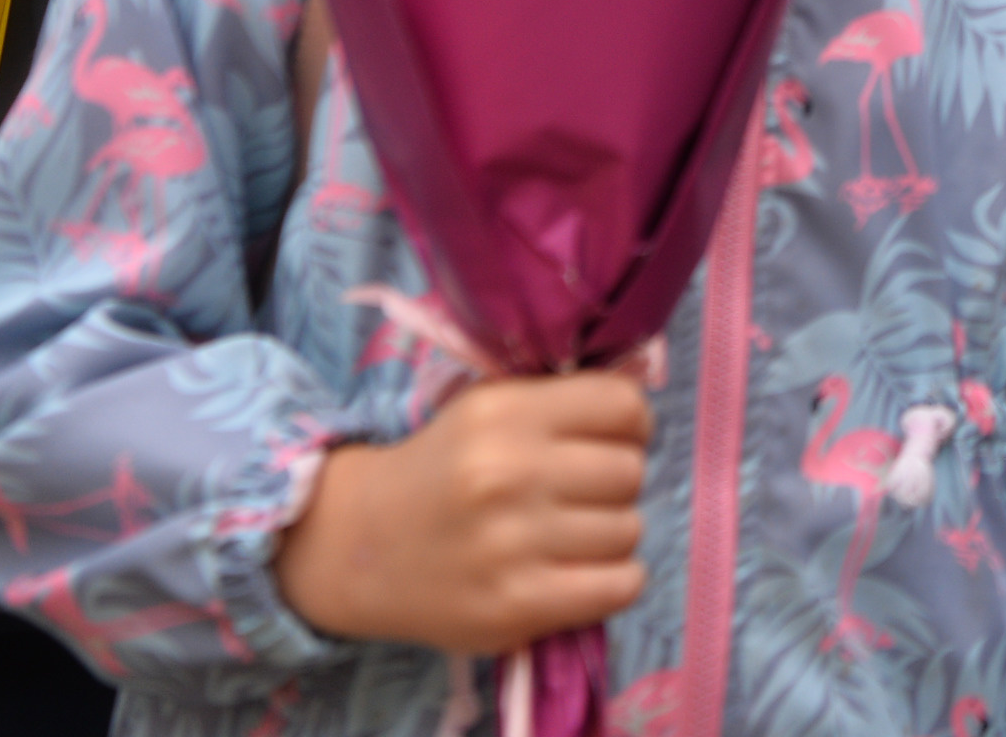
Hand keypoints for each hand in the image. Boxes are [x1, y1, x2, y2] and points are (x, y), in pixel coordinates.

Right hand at [275, 369, 649, 653]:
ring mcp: (512, 545)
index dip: (630, 424)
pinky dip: (615, 581)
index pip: (622, 406)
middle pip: (630, 471)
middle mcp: (508, 474)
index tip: (612, 439)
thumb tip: (645, 398)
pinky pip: (621, 586)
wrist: (360, 547)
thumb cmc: (442, 470)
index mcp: (504, 413)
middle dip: (616, 482)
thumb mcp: (489, 408)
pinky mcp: (516, 607)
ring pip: (629, 529)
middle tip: (580, 494)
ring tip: (569, 535)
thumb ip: (563, 400)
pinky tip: (581, 572)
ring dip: (610, 533)